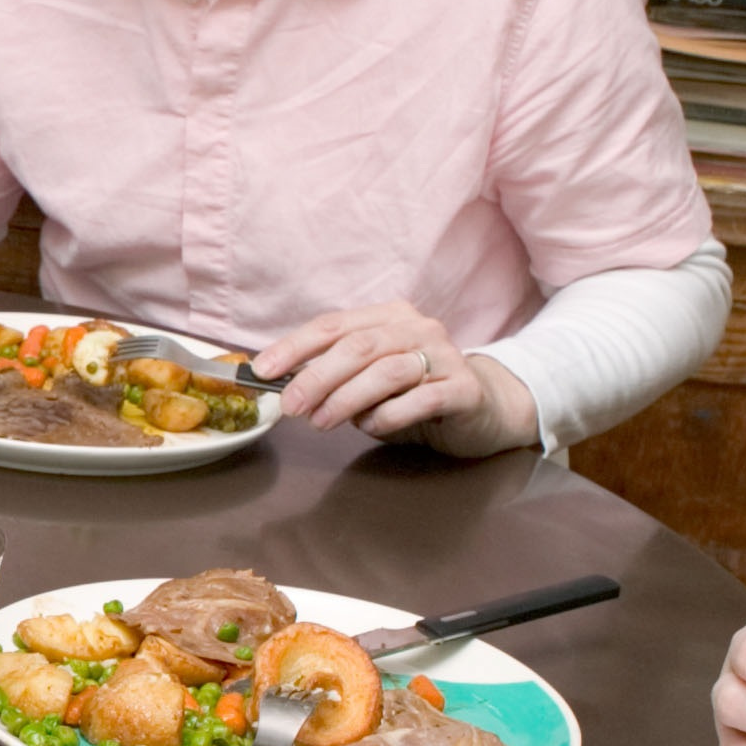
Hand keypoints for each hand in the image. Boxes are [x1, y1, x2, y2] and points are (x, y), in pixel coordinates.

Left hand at [254, 301, 536, 455]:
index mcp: (388, 318)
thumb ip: (335, 377)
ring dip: (346, 399)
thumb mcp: (370, 380)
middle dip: (316, 377)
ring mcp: (445, 356)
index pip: (332, 325)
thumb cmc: (416, 394)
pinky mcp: (464, 389)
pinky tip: (372, 428)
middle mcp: (418, 329)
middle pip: (357, 346)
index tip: (261, 370)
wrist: (485, 408)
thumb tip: (282, 386)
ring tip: (322, 422)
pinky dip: (389, 416)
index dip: (294, 346)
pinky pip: (421, 399)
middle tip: (291, 406)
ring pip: (387, 371)